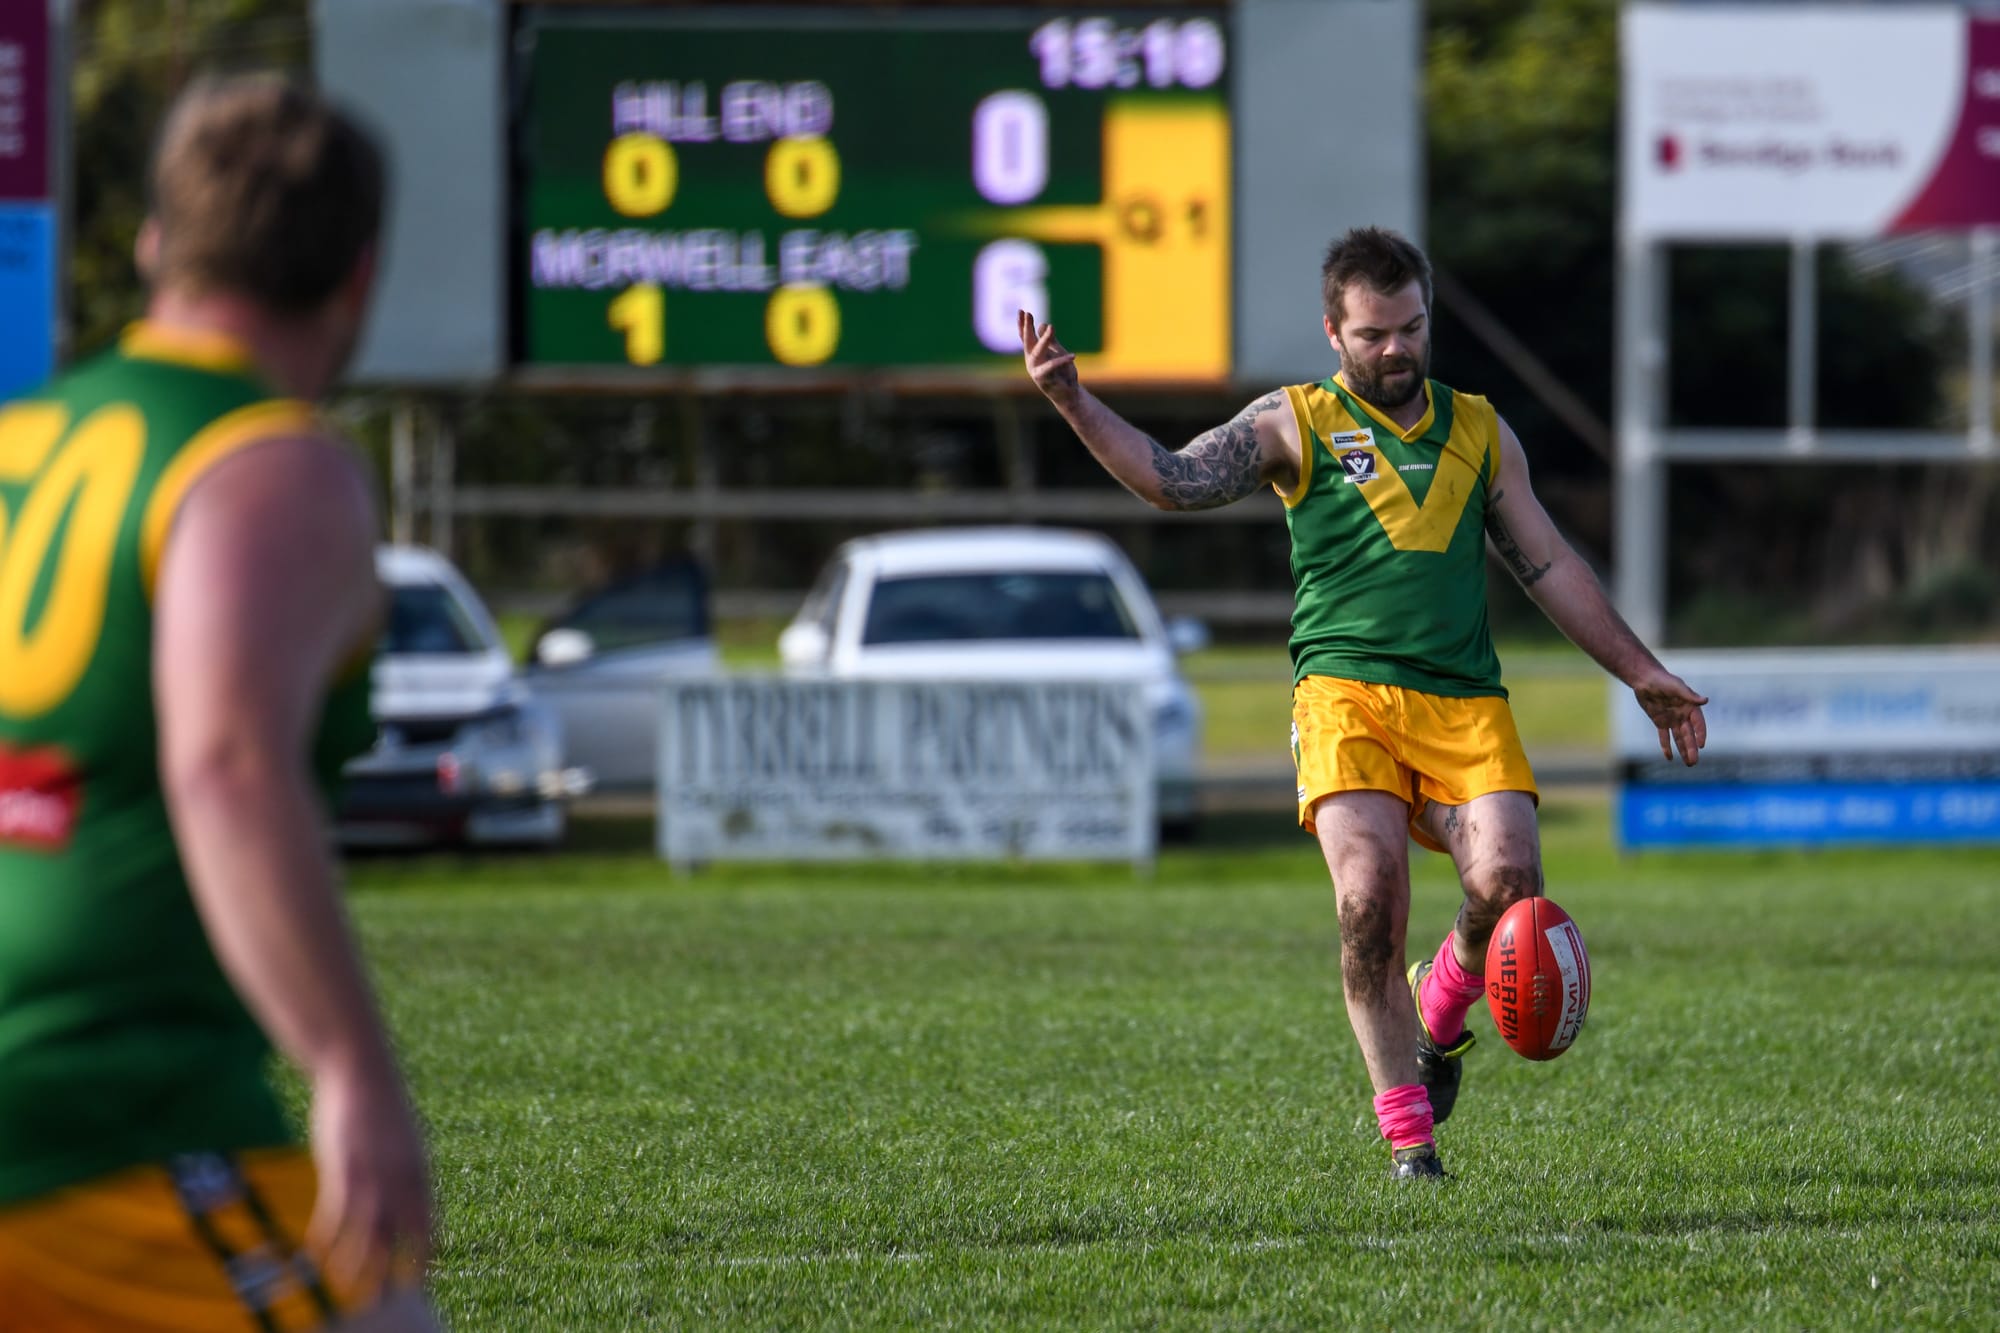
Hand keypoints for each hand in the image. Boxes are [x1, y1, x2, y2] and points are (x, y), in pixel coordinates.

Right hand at [307, 1058, 432, 1300]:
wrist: (362, 1070)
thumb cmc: (381, 1108)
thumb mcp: (405, 1143)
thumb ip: (406, 1174)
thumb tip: (404, 1199)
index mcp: (422, 1174)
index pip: (429, 1227)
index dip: (425, 1257)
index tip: (419, 1283)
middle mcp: (402, 1180)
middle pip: (402, 1240)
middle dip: (394, 1274)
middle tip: (383, 1301)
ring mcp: (373, 1176)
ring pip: (368, 1236)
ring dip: (356, 1266)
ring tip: (345, 1290)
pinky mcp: (343, 1169)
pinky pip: (334, 1215)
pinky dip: (325, 1238)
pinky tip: (314, 1253)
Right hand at [1018, 309, 1078, 402]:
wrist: (1068, 393)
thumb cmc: (1063, 373)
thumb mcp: (1058, 352)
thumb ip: (1050, 340)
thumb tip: (1043, 324)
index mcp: (1034, 354)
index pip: (1026, 337)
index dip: (1023, 324)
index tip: (1021, 311)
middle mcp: (1032, 361)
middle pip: (1028, 342)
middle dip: (1027, 327)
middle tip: (1027, 313)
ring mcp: (1035, 370)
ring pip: (1038, 352)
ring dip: (1044, 340)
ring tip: (1052, 327)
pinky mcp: (1043, 379)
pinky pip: (1052, 366)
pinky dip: (1062, 360)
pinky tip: (1072, 356)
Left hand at [1633, 668, 1708, 765]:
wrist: (1645, 680)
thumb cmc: (1663, 680)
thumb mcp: (1677, 687)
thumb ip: (1689, 695)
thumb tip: (1706, 700)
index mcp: (1690, 707)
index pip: (1698, 724)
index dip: (1700, 734)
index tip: (1701, 745)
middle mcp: (1683, 715)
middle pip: (1689, 735)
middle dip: (1691, 749)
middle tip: (1694, 762)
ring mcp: (1672, 720)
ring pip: (1679, 738)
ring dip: (1683, 751)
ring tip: (1688, 764)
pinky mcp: (1660, 722)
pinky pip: (1664, 737)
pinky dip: (1666, 747)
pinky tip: (1669, 757)